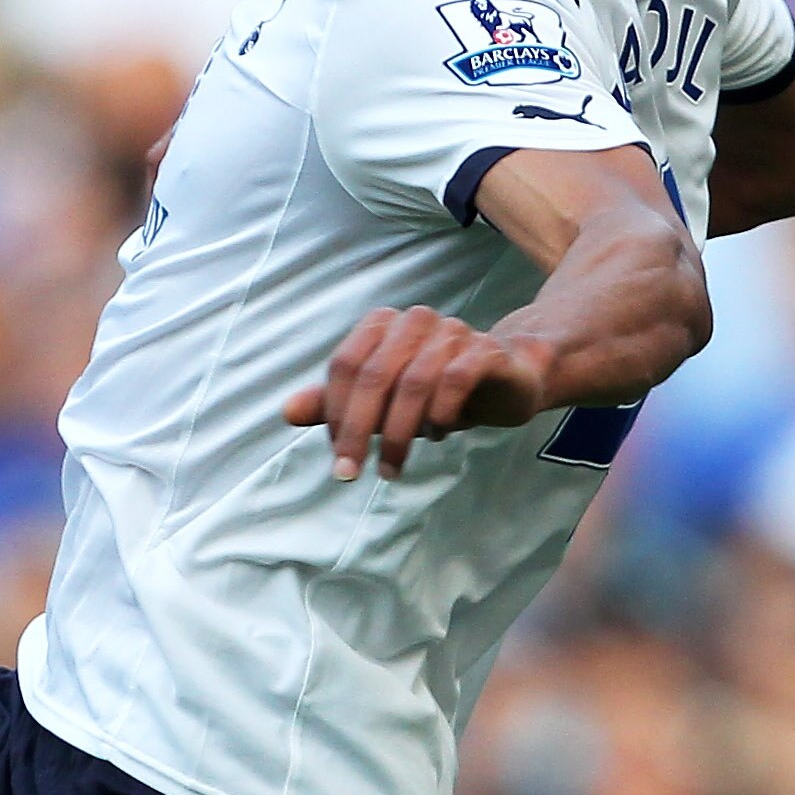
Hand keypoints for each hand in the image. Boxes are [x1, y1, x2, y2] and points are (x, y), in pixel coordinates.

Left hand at [283, 305, 551, 480]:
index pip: (344, 366)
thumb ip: (335, 404)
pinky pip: (455, 380)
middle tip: (350, 474)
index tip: (339, 457)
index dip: (334, 414)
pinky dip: (439, 415)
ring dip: (398, 433)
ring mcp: (453, 331)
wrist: (507, 380)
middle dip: (357, 430)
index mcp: (382, 325)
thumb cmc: (433, 391)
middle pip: (373, 375)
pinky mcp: (486, 350)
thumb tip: (286, 412)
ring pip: (414, 382)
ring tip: (392, 467)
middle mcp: (414, 320)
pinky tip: (437, 435)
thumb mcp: (380, 402)